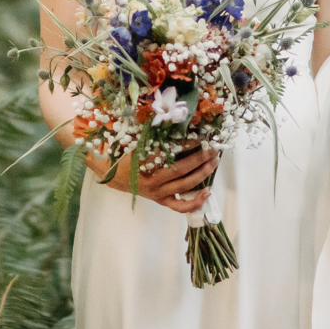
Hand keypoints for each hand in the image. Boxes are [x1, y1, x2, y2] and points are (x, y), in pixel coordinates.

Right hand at [91, 145, 218, 214]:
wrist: (115, 175)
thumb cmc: (126, 154)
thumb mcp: (135, 140)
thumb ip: (153, 134)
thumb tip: (177, 122)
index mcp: (144, 163)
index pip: (171, 152)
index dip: (188, 143)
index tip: (200, 136)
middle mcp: (152, 180)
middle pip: (182, 169)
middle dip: (201, 157)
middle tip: (213, 147)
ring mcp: (158, 192)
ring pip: (185, 185)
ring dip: (203, 173)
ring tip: (214, 161)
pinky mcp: (162, 200)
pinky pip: (181, 206)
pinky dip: (195, 202)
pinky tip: (207, 192)